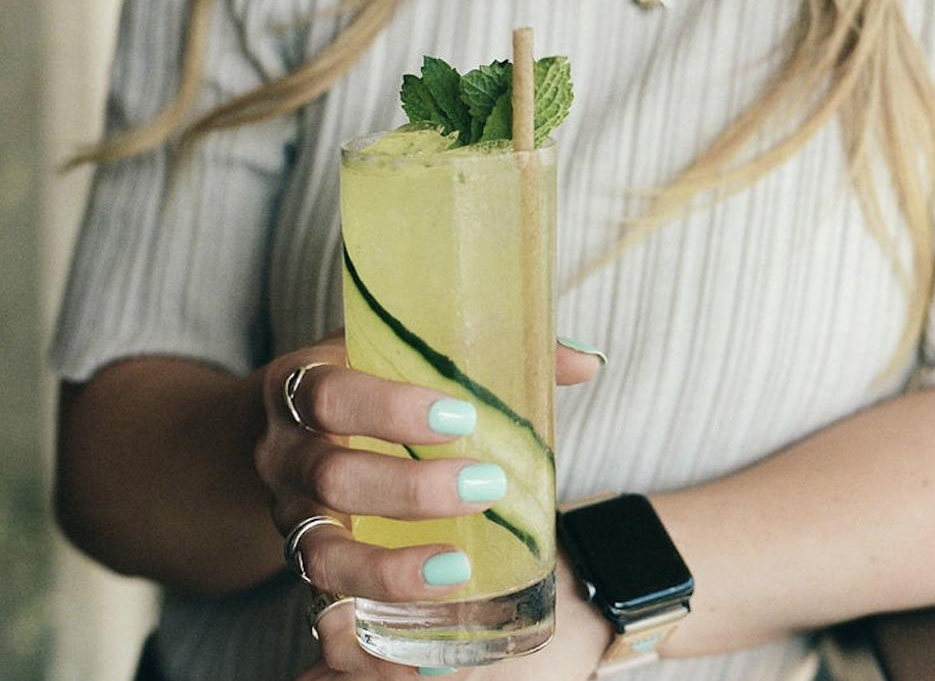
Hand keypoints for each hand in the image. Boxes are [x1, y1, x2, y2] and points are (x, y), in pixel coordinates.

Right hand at [253, 331, 603, 678]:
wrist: (279, 432)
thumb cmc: (359, 386)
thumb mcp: (398, 355)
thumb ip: (484, 354)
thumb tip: (585, 362)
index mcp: (304, 386)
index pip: (330, 394)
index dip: (387, 408)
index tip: (459, 416)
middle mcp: (288, 455)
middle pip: (331, 478)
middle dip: (408, 490)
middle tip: (484, 487)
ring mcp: (291, 517)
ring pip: (319, 556)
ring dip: (387, 571)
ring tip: (454, 572)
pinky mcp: (306, 571)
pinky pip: (324, 619)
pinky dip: (367, 649)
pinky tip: (420, 665)